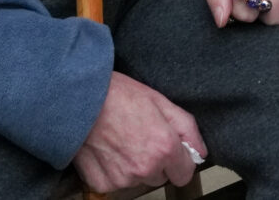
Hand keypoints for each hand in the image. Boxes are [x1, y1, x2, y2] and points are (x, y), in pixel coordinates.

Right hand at [73, 71, 203, 191]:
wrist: (77, 100)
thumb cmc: (117, 95)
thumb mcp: (160, 101)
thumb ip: (186, 128)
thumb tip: (200, 151)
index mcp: (164, 148)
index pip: (185, 174)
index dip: (179, 160)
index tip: (170, 149)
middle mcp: (145, 168)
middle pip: (160, 177)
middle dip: (155, 162)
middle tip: (140, 137)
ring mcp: (122, 179)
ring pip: (137, 180)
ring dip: (133, 166)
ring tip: (121, 140)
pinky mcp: (102, 184)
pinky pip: (116, 183)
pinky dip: (112, 170)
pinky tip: (107, 149)